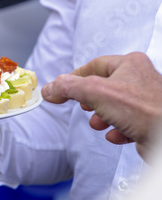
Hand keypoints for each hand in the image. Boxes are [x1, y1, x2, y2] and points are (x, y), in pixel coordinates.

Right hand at [42, 52, 161, 158]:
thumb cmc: (142, 110)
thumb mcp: (95, 92)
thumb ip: (68, 88)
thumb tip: (48, 89)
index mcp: (130, 64)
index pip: (95, 65)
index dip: (76, 77)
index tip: (62, 89)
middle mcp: (140, 78)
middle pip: (104, 86)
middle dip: (90, 100)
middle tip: (83, 107)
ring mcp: (146, 100)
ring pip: (115, 106)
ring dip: (101, 117)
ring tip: (98, 123)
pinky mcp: (150, 121)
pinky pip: (127, 123)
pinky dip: (117, 130)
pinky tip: (115, 135)